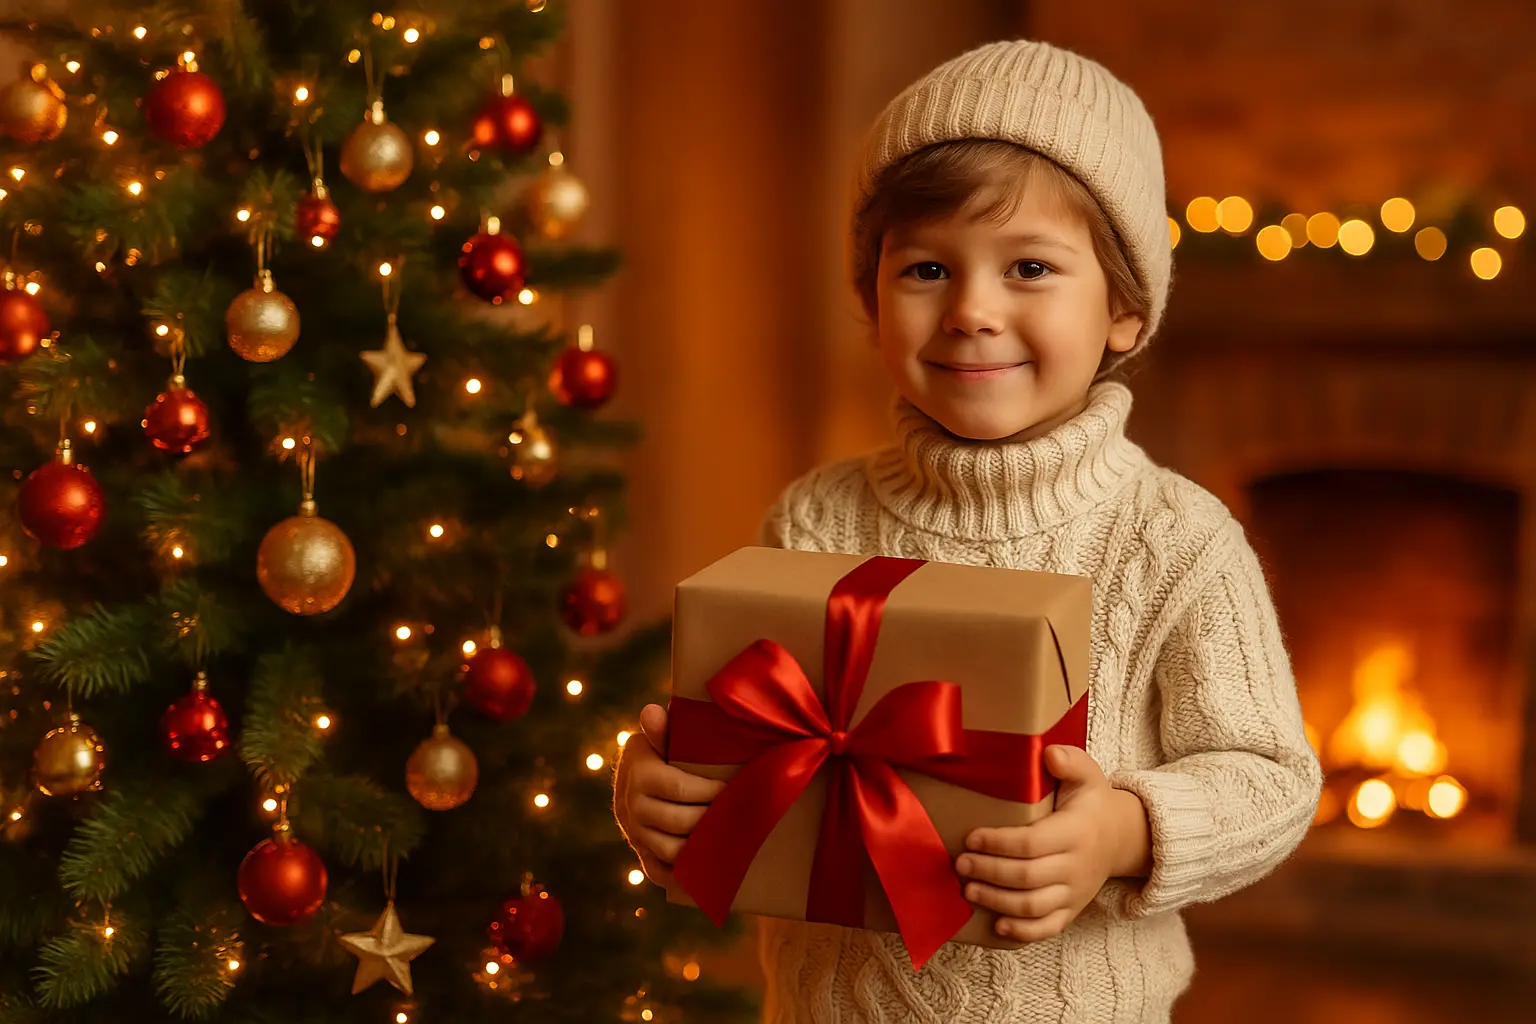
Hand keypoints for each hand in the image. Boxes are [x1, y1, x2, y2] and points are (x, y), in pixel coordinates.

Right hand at [612, 703, 725, 887]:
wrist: (632, 773)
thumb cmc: (659, 750)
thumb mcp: (660, 735)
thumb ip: (662, 729)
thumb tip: (651, 712)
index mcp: (640, 774)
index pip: (678, 788)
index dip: (709, 791)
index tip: (732, 789)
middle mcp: (631, 805)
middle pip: (678, 821)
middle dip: (711, 819)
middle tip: (737, 815)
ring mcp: (634, 831)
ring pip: (669, 849)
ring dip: (700, 848)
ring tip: (726, 838)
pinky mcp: (638, 850)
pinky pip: (657, 871)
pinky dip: (681, 875)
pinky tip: (706, 870)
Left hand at [954, 745, 1150, 941]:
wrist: (1121, 837)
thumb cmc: (1091, 802)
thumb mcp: (1087, 774)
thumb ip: (1070, 761)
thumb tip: (1049, 754)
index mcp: (1075, 832)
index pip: (1032, 843)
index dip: (998, 843)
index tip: (970, 838)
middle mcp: (1076, 866)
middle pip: (1027, 877)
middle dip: (988, 872)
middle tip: (959, 863)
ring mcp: (1075, 892)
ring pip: (1033, 906)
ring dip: (997, 901)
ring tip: (968, 890)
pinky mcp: (1072, 910)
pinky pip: (1048, 929)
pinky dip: (1022, 932)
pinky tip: (997, 925)